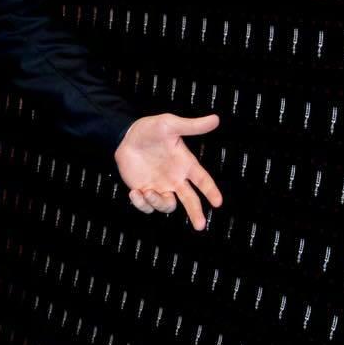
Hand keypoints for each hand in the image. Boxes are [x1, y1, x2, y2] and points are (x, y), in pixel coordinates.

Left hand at [114, 111, 222, 231]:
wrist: (125, 136)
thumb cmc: (149, 129)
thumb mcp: (170, 124)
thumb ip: (192, 126)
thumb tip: (215, 119)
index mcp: (185, 164)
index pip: (202, 180)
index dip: (211, 191)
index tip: (218, 202)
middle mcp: (175, 178)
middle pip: (190, 200)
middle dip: (196, 213)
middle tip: (200, 225)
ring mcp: (160, 186)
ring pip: (167, 205)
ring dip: (158, 203)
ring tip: (148, 192)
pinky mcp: (144, 191)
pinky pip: (147, 206)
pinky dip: (141, 204)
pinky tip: (135, 193)